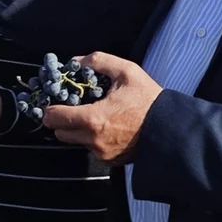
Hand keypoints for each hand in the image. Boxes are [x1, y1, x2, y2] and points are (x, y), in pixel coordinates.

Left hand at [41, 52, 162, 163]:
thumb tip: (76, 61)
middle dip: (62, 121)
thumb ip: (99, 61)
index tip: (53, 102)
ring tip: (94, 115)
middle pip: (60, 134)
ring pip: (76, 142)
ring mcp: (102, 153)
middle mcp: (94, 140)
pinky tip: (107, 126)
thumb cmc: (149, 99)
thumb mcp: (127, 72)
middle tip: (72, 108)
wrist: (171, 128)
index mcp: (93, 119)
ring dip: (78, 130)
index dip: (50, 109)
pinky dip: (93, 139)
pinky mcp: (111, 161)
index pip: (54, 118)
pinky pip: (92, 149)